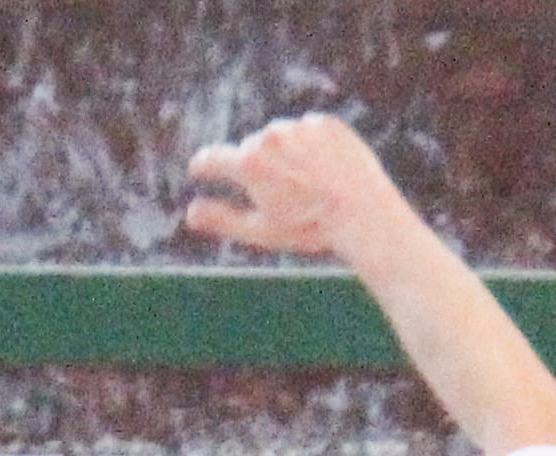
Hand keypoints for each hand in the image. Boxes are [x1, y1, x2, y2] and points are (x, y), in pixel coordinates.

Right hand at [182, 114, 404, 261]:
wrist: (365, 212)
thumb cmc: (310, 228)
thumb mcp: (261, 232)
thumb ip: (222, 220)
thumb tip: (190, 213)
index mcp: (247, 164)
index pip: (212, 159)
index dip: (204, 167)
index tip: (200, 170)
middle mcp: (268, 138)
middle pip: (252, 152)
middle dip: (261, 170)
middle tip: (286, 197)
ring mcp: (298, 127)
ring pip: (282, 141)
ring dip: (288, 157)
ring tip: (310, 185)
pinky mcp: (326, 124)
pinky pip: (311, 134)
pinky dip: (314, 149)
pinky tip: (328, 172)